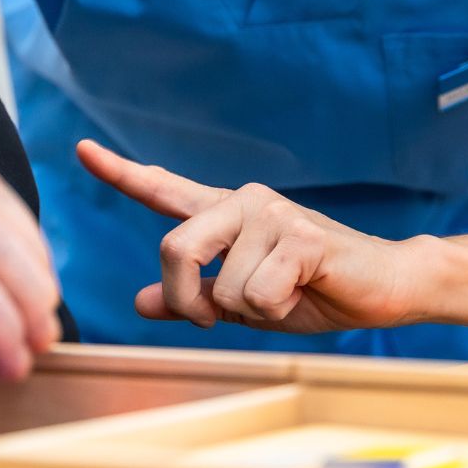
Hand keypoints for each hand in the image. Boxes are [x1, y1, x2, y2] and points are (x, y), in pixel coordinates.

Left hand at [77, 140, 429, 334]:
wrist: (385, 287)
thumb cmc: (314, 291)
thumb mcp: (243, 301)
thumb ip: (195, 297)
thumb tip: (141, 301)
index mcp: (225, 214)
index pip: (164, 189)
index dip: (120, 172)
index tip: (82, 149)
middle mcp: (243, 202)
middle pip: (174, 248)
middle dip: (188, 300)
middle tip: (213, 318)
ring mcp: (271, 213)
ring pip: (221, 287)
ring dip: (248, 312)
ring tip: (284, 296)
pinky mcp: (300, 236)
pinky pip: (257, 294)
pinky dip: (276, 311)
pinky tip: (304, 292)